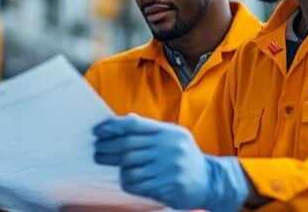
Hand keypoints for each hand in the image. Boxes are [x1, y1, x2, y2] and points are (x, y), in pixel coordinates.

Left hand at [92, 114, 248, 211]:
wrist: (210, 181)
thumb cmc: (184, 157)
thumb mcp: (172, 137)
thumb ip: (150, 129)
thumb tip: (123, 121)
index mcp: (168, 132)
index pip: (134, 125)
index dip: (112, 127)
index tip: (97, 131)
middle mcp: (169, 147)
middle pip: (127, 146)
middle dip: (107, 149)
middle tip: (97, 152)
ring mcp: (169, 167)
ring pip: (129, 167)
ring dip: (118, 168)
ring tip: (115, 167)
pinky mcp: (168, 185)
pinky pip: (137, 184)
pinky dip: (128, 182)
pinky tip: (128, 180)